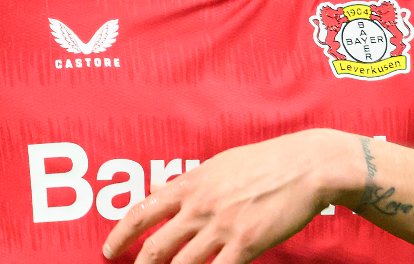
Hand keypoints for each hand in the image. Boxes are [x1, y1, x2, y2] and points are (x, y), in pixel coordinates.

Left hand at [103, 129, 360, 263]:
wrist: (305, 166)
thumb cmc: (264, 162)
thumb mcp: (218, 165)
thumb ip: (186, 182)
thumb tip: (156, 191)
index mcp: (191, 184)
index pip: (142, 212)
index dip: (120, 235)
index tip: (108, 251)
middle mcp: (200, 206)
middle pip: (155, 247)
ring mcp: (222, 227)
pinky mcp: (246, 244)